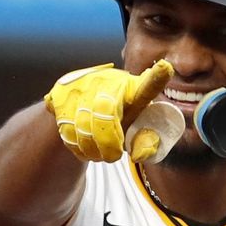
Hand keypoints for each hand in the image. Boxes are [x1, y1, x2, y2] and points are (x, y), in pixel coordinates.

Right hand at [44, 60, 173, 162]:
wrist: (77, 101)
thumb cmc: (115, 116)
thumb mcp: (133, 127)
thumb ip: (143, 141)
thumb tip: (140, 156)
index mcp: (131, 88)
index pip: (146, 86)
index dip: (156, 78)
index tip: (167, 68)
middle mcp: (105, 81)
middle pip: (105, 116)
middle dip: (108, 144)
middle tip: (113, 157)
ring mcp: (80, 86)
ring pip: (82, 127)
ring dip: (92, 150)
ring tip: (99, 154)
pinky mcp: (59, 96)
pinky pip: (66, 130)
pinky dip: (76, 147)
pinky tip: (84, 147)